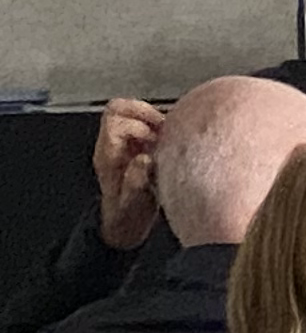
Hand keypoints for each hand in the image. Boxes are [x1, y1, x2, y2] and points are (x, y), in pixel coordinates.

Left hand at [89, 97, 161, 250]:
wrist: (124, 224)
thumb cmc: (127, 215)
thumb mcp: (132, 203)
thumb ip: (136, 181)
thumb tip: (144, 159)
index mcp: (108, 155)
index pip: (114, 122)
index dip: (137, 125)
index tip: (155, 139)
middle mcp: (112, 146)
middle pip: (118, 108)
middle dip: (144, 112)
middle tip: (163, 126)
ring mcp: (123, 144)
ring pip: (130, 112)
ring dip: (152, 118)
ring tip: (167, 134)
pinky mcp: (136, 146)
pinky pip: (144, 124)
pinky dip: (159, 126)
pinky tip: (169, 142)